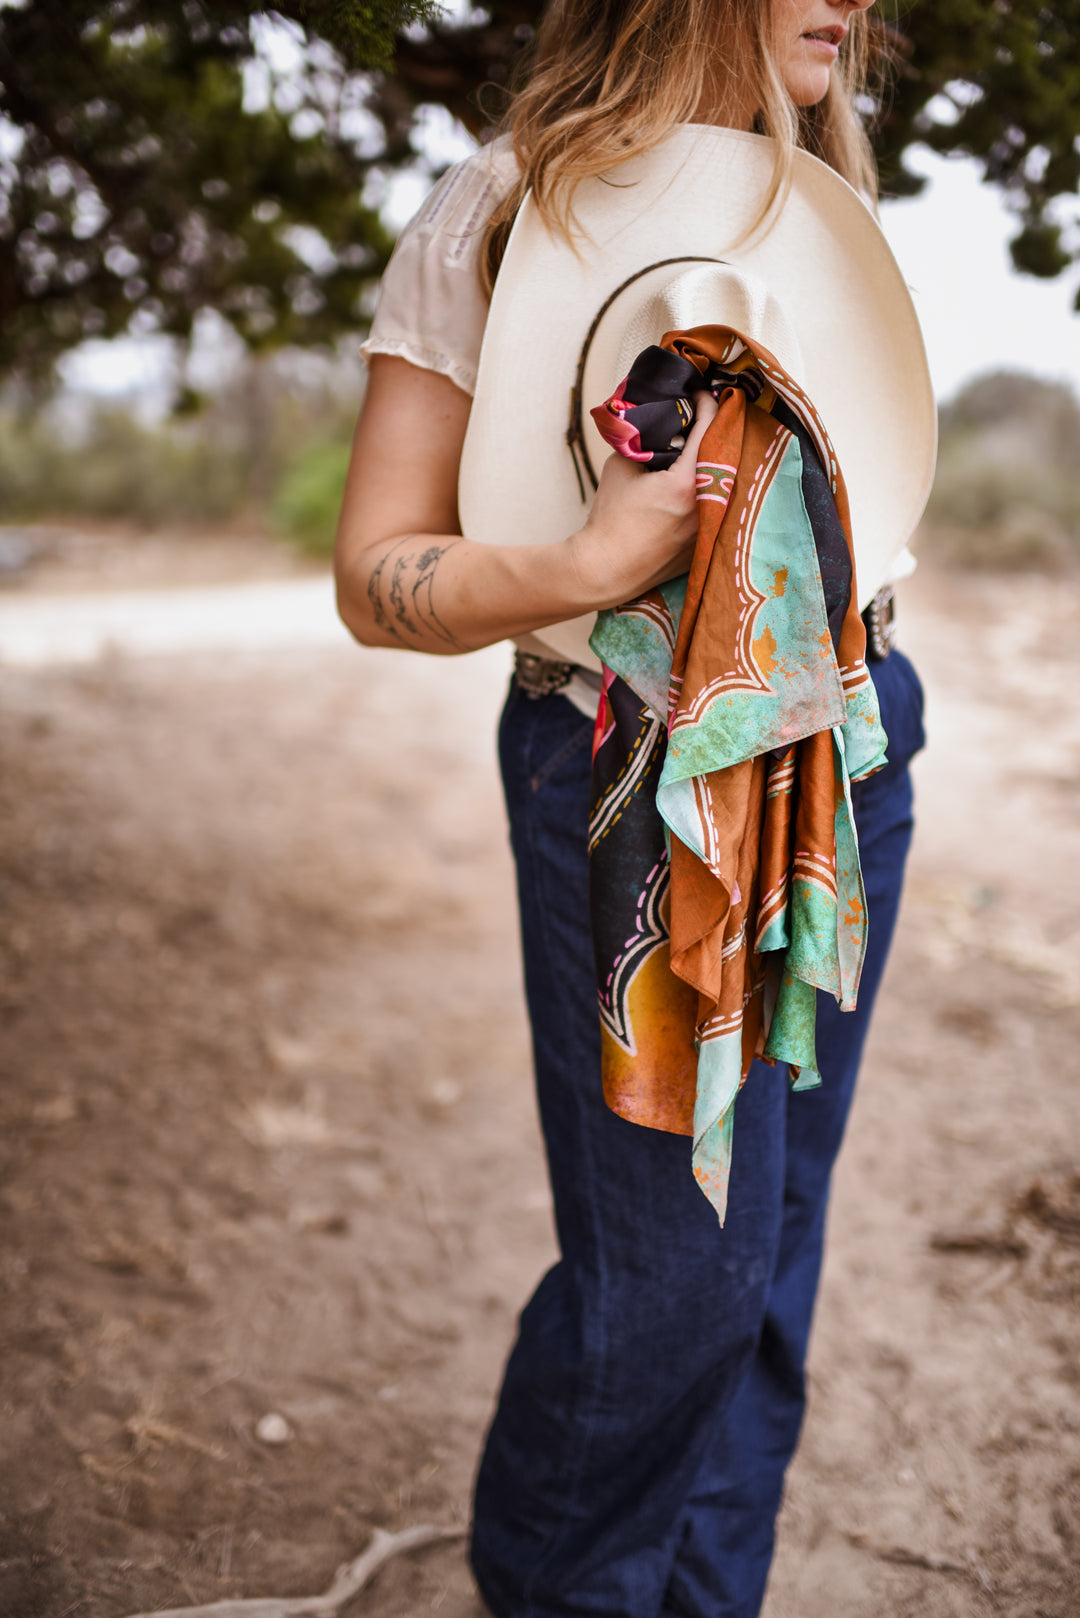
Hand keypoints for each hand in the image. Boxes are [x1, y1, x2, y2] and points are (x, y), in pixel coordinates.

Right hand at [562, 389, 718, 610]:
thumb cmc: (609, 520)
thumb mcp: (620, 466)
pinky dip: (707, 491)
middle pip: (723, 453)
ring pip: (722, 482)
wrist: (605, 569)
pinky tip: (695, 483)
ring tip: (698, 447)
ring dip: (713, 461)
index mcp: (687, 483)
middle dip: (713, 431)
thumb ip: (643, 441)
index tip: (700, 394)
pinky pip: (714, 508)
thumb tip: (654, 423)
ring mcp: (709, 528)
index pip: (708, 428)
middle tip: (702, 416)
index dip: (706, 404)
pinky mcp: (704, 544)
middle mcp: (707, 506)